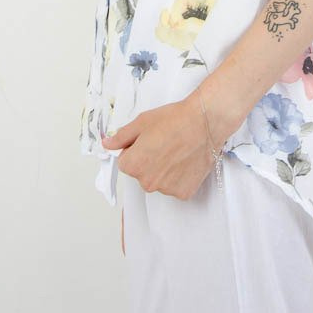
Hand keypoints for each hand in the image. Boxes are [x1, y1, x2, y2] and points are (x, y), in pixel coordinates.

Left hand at [101, 92, 221, 200]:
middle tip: (165, 143)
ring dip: (165, 170)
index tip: (149, 140)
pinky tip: (187, 160)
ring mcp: (167, 189)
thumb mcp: (142, 121)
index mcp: (134, 165)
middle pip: (142, 173)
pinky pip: (175, 186)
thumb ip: (121, 137)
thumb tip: (107, 144)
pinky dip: (180, 177)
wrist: (205, 122)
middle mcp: (148, 182)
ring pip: (159, 180)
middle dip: (149, 161)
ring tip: (178, 150)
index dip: (136, 149)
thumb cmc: (175, 119)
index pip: (125, 162)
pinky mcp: (184, 192)